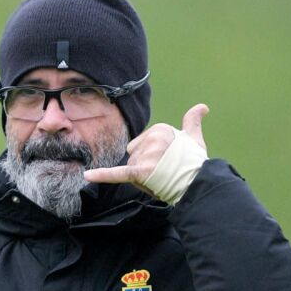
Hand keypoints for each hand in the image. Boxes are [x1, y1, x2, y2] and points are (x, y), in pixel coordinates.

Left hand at [84, 103, 208, 191]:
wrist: (199, 183)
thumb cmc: (196, 163)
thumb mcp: (194, 138)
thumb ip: (192, 121)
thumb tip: (202, 107)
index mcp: (160, 129)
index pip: (142, 144)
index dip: (154, 157)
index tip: (170, 162)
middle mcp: (151, 139)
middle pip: (135, 156)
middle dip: (146, 167)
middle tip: (166, 172)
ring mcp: (145, 156)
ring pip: (131, 168)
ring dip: (142, 177)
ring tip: (162, 179)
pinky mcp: (138, 172)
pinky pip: (117, 173)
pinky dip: (102, 176)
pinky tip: (87, 176)